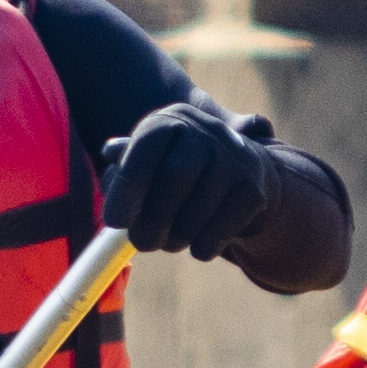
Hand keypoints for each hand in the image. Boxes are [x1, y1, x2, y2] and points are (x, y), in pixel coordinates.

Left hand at [100, 102, 276, 258]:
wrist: (238, 174)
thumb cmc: (176, 172)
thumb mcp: (147, 162)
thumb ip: (124, 164)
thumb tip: (111, 153)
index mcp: (173, 120)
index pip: (148, 144)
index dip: (127, 185)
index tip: (113, 221)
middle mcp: (208, 130)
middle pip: (177, 175)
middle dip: (153, 219)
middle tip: (142, 244)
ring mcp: (236, 158)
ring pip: (200, 206)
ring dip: (178, 237)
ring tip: (169, 243)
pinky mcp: (254, 189)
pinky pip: (225, 226)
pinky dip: (205, 244)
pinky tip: (198, 247)